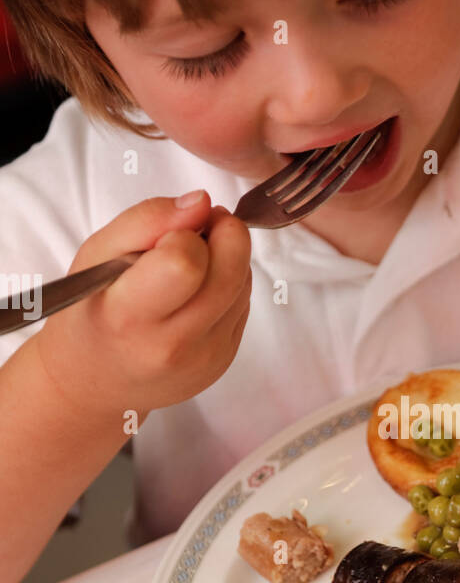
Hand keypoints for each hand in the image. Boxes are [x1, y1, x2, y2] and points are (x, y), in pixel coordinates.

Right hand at [35, 191, 251, 420]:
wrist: (96, 380)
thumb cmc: (92, 312)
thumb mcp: (97, 255)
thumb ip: (147, 220)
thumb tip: (201, 202)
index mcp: (130, 317)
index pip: (186, 261)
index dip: (185, 233)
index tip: (170, 233)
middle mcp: (173, 345)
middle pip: (232, 270)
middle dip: (224, 233)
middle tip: (198, 230)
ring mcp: (205, 358)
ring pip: (244, 283)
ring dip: (227, 260)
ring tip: (189, 265)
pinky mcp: (225, 361)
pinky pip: (244, 305)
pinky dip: (228, 286)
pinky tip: (196, 292)